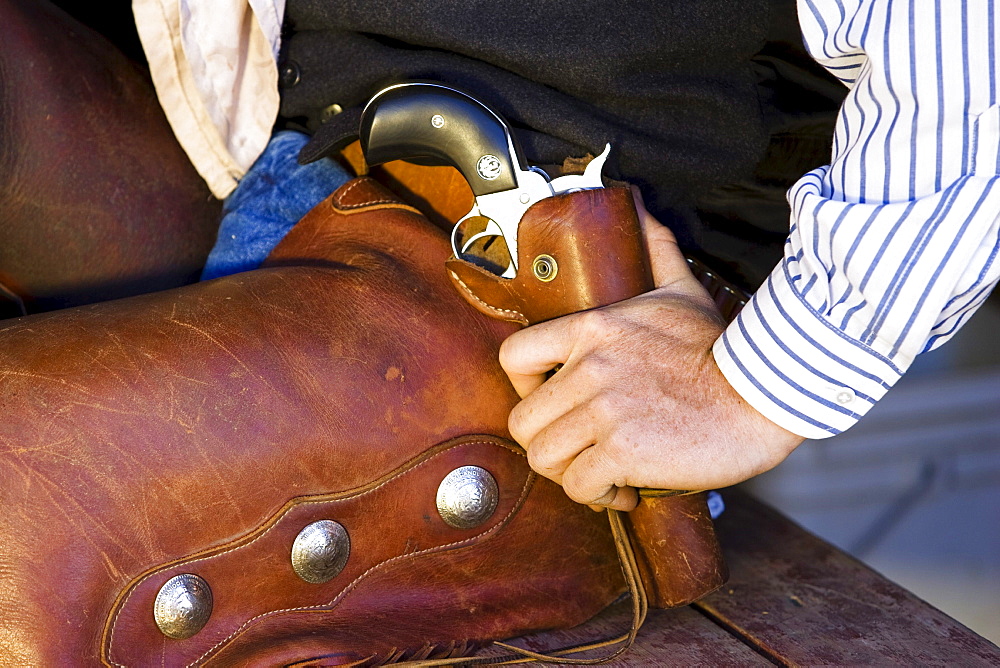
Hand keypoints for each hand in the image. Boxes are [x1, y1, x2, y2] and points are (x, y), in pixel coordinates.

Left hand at [499, 190, 803, 510]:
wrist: (764, 394)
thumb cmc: (721, 349)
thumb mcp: (679, 289)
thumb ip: (653, 249)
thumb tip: (638, 206)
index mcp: (591, 329)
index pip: (512, 357)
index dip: (520, 388)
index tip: (545, 401)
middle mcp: (589, 368)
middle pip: (524, 422)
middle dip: (548, 444)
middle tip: (578, 451)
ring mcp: (604, 410)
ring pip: (544, 458)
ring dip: (568, 474)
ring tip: (599, 474)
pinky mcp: (624, 450)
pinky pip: (580, 486)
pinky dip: (598, 497)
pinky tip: (624, 491)